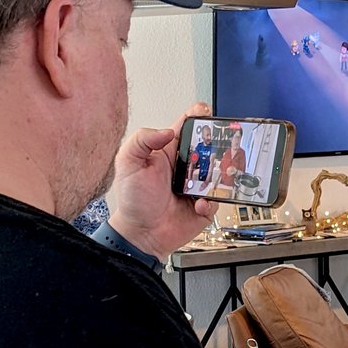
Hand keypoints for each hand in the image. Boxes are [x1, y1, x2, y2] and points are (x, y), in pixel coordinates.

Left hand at [110, 103, 217, 258]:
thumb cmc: (133, 201)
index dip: (198, 116)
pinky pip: (218, 199)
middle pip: (210, 148)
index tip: (206, 112)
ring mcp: (198, 186)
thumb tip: (167, 131)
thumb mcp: (128, 163)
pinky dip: (210, 201)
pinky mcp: (206, 205)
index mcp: (169, 152)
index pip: (187, 127)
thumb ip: (142, 140)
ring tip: (205, 183)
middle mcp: (187, 167)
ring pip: (219, 173)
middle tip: (216, 150)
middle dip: (218, 146)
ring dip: (217, 176)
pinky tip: (197, 204)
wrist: (141, 234)